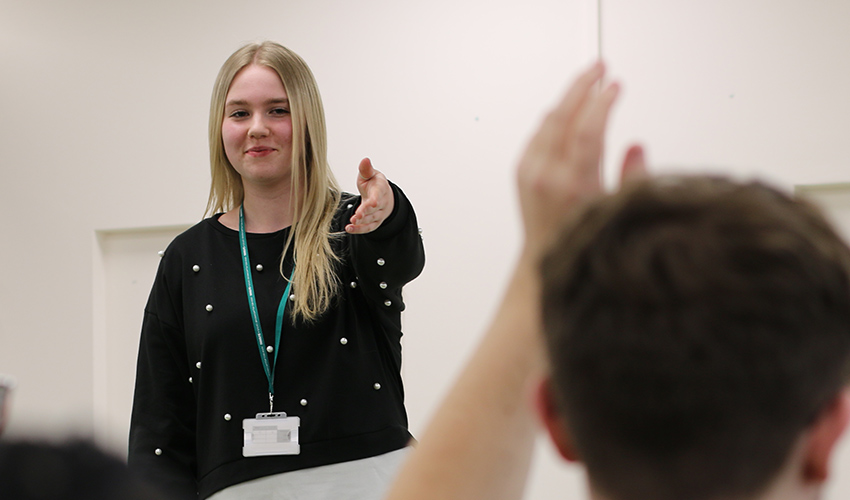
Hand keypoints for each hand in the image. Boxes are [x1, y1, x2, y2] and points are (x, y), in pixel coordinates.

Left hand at [346, 158, 394, 233]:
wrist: (383, 195)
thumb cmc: (373, 183)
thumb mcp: (370, 174)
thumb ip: (366, 169)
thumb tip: (365, 159)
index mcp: (381, 189)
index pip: (379, 195)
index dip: (375, 200)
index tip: (371, 204)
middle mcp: (382, 203)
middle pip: (375, 209)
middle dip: (366, 213)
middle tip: (357, 216)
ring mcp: (379, 213)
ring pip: (372, 220)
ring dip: (362, 222)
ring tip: (351, 223)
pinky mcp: (375, 222)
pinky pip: (368, 228)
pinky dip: (359, 230)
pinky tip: (349, 229)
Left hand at [516, 62, 645, 257]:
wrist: (545, 261)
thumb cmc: (583, 241)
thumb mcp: (618, 211)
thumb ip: (631, 177)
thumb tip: (635, 147)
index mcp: (575, 184)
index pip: (589, 128)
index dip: (603, 100)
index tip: (615, 86)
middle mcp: (548, 176)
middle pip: (563, 115)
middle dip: (583, 86)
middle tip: (599, 68)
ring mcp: (531, 173)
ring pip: (548, 122)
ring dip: (567, 98)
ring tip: (586, 84)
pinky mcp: (521, 172)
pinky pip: (537, 134)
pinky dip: (553, 119)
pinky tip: (566, 112)